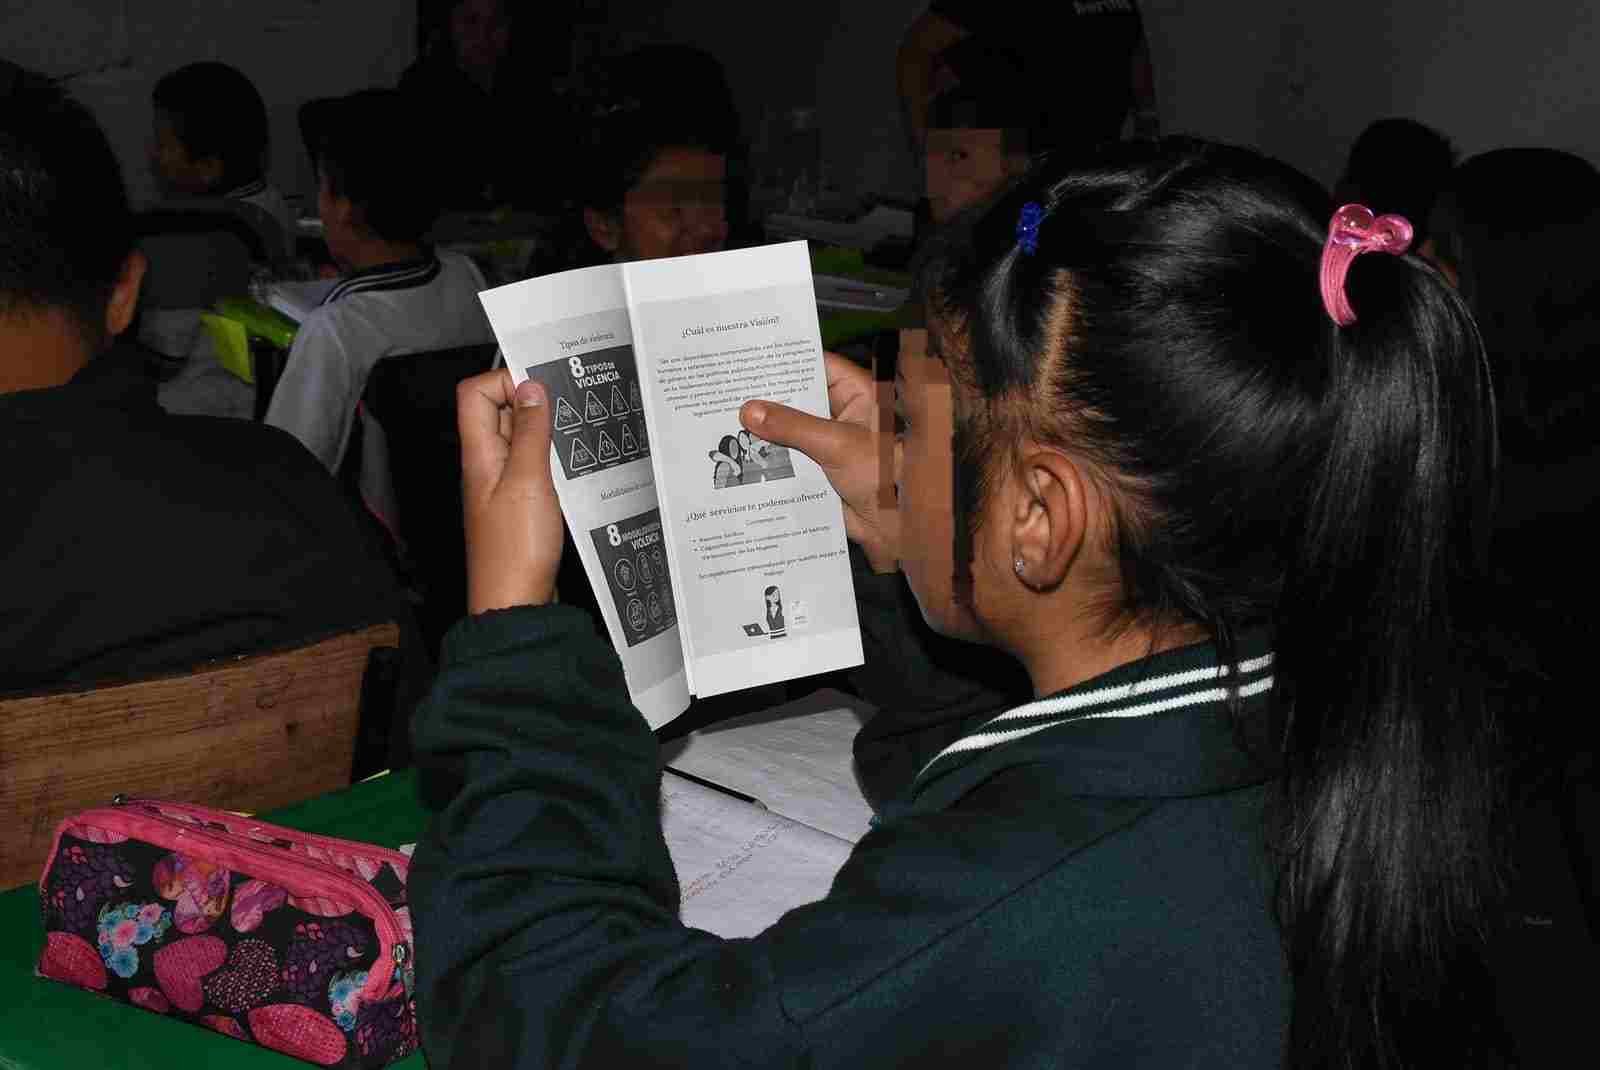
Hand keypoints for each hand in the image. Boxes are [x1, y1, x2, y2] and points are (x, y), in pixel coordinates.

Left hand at [458, 370, 564, 612]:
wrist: (515, 604)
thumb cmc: (515, 552)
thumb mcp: (529, 482)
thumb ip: (531, 433)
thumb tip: (531, 388)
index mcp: (479, 454)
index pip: (476, 394)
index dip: (505, 381)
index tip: (541, 387)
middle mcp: (486, 465)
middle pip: (499, 413)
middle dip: (533, 402)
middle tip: (567, 408)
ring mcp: (502, 485)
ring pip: (520, 440)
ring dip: (546, 433)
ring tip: (573, 439)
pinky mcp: (520, 504)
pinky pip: (533, 467)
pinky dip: (552, 461)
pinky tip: (572, 470)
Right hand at [740, 351, 897, 571]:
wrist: (896, 523)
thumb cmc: (883, 474)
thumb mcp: (836, 444)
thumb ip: (792, 427)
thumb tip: (750, 411)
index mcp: (855, 395)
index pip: (815, 366)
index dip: (784, 362)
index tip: (749, 359)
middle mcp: (840, 415)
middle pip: (797, 399)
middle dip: (766, 399)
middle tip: (726, 390)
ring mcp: (827, 443)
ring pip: (790, 430)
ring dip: (764, 431)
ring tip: (721, 419)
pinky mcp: (818, 470)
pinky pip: (789, 459)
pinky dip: (769, 458)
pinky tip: (738, 454)